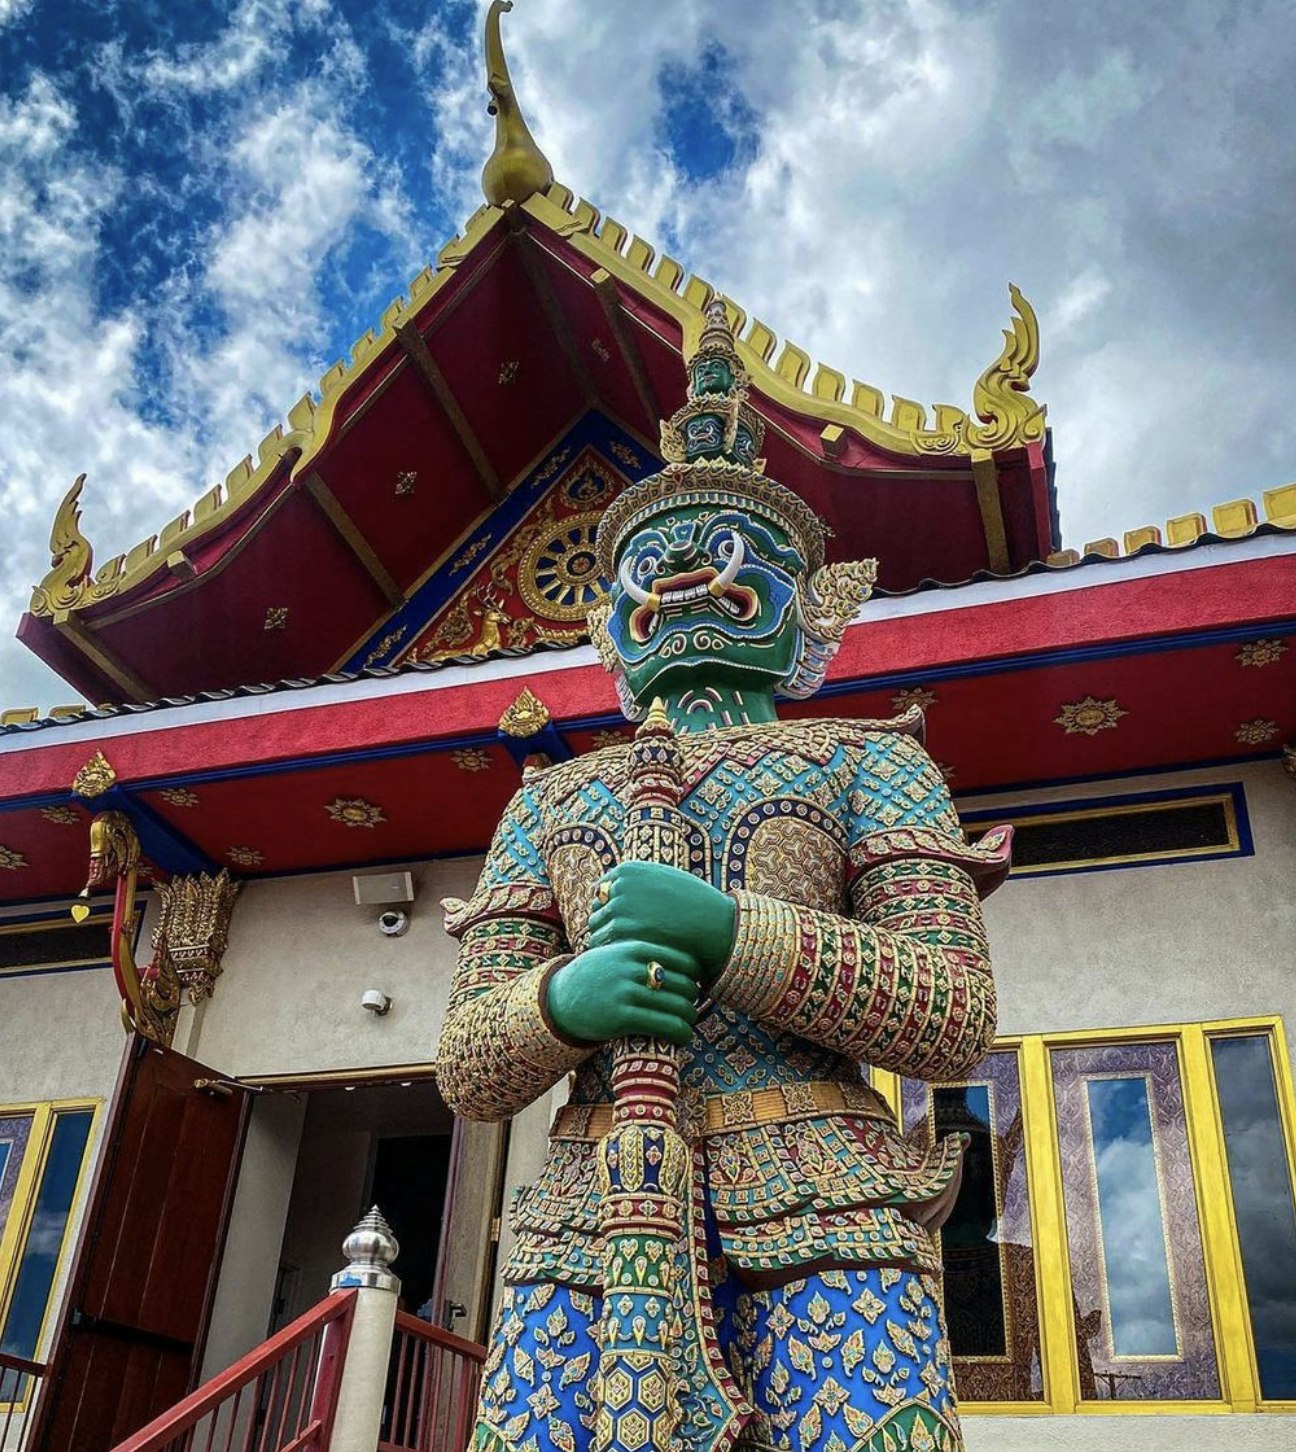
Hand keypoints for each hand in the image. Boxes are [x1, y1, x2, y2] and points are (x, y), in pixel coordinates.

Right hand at [545, 941, 699, 1045]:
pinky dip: (682, 1033)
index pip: (684, 960)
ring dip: (691, 1018)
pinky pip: (666, 1025)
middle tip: (693, 1006)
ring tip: (689, 1023)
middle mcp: (631, 967)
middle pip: (685, 983)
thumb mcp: (617, 952)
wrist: (561, 998)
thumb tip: (686, 959)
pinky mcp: (622, 1017)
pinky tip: (683, 1037)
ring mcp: (626, 992)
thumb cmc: (597, 975)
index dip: (696, 975)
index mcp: (634, 948)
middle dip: (694, 998)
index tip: (694, 985)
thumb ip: (645, 953)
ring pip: (679, 1006)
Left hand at [587, 861, 735, 986]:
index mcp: (627, 871)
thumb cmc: (691, 906)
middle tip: (624, 944)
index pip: (602, 891)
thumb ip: (637, 885)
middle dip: (606, 926)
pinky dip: (610, 953)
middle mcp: (618, 885)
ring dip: (608, 941)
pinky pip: (602, 944)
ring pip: (597, 929)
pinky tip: (628, 959)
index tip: (624, 925)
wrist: (713, 925)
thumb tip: (609, 894)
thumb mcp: (662, 881)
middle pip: (596, 910)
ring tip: (627, 952)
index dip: (611, 910)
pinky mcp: (621, 931)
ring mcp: (618, 907)